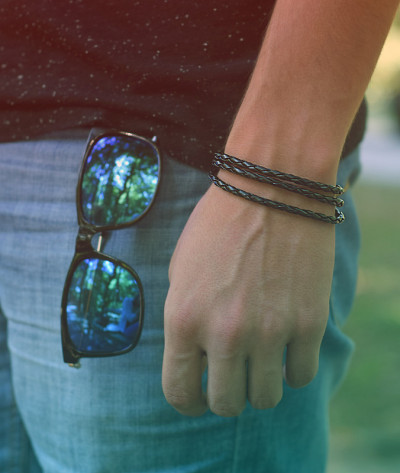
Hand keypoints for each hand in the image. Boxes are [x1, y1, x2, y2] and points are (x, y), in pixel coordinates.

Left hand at [162, 180, 334, 416]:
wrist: (270, 187)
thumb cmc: (218, 224)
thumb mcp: (180, 270)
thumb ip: (185, 319)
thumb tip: (197, 357)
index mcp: (183, 319)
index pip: (179, 392)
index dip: (187, 403)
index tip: (197, 399)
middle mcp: (224, 334)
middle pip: (227, 404)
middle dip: (226, 397)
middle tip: (232, 377)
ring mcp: (269, 331)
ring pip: (266, 399)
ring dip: (261, 387)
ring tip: (260, 362)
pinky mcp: (308, 322)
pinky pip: (300, 375)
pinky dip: (292, 368)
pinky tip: (287, 347)